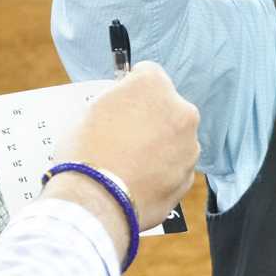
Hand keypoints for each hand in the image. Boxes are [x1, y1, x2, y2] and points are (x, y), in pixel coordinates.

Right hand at [45, 63, 200, 246]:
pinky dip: (161, 172)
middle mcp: (181, 111)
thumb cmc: (86, 153)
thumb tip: (121, 104)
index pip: (147, 74)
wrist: (96, 201)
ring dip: (158, 146)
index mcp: (154, 85)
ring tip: (128, 163)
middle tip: (123, 135)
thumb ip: (116, 100)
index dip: (131, 88)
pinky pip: (174, 167)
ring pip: (174, 139)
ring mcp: (189, 146)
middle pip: (166, 107)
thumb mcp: (90, 110)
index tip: (122, 101)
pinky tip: (137, 180)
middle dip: (150, 118)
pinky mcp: (189, 177)